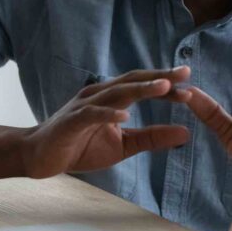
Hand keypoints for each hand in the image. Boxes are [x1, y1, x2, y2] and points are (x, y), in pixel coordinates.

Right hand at [20, 67, 191, 177]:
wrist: (40, 157)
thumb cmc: (81, 147)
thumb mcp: (123, 145)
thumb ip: (152, 138)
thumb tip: (186, 133)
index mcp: (113, 97)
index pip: (144, 86)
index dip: (166, 87)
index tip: (191, 88)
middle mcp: (100, 94)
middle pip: (134, 81)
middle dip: (160, 77)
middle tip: (185, 74)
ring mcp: (85, 105)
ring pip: (117, 93)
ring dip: (141, 89)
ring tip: (163, 87)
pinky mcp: (72, 121)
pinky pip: (92, 114)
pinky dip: (108, 114)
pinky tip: (125, 116)